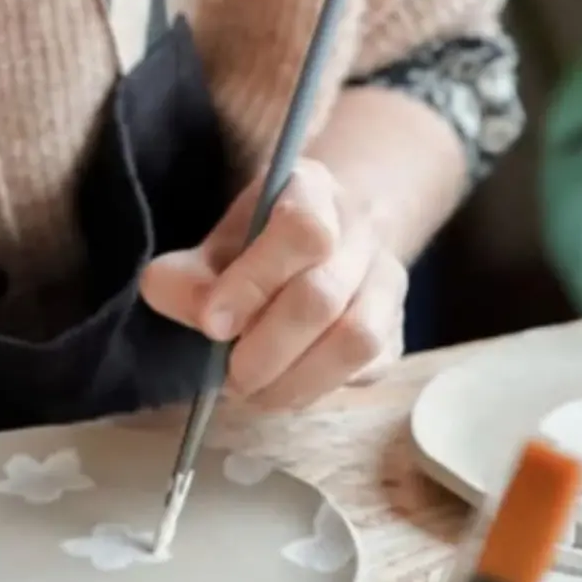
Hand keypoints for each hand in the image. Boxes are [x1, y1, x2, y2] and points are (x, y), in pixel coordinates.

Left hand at [139, 159, 406, 408]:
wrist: (324, 236)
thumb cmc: (256, 244)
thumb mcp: (213, 244)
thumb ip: (186, 277)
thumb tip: (198, 316)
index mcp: (312, 191)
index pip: (302, 232)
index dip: (252, 284)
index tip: (211, 324)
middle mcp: (360, 232)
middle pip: (322, 298)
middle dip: (265, 350)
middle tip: (229, 376)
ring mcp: (385, 282)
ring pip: (355, 340)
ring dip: (295, 380)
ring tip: (254, 390)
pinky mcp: (396, 330)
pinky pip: (367, 370)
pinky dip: (318, 388)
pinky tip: (284, 385)